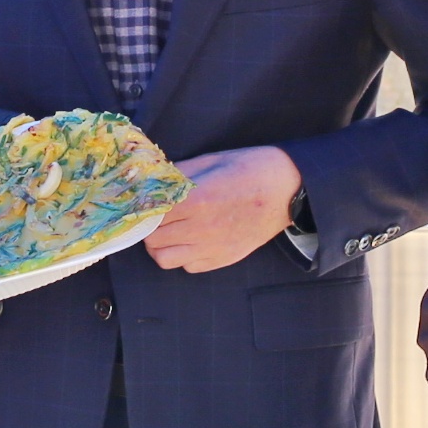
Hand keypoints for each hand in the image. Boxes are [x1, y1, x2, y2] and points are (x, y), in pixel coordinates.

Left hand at [143, 146, 301, 273]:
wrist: (287, 189)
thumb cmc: (249, 168)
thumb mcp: (210, 160)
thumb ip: (177, 174)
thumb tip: (149, 181)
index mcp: (196, 200)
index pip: (148, 214)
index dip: (141, 208)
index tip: (140, 203)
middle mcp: (201, 229)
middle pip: (152, 239)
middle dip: (148, 227)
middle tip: (156, 215)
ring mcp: (213, 248)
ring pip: (164, 259)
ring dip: (160, 245)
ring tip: (170, 231)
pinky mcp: (223, 259)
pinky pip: (188, 267)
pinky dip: (182, 256)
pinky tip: (191, 239)